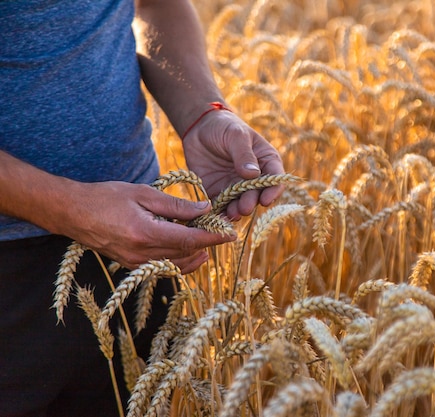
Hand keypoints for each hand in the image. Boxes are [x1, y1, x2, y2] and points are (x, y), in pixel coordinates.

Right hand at [62, 181, 234, 273]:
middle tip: (222, 231)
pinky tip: (190, 250)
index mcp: (146, 234)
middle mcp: (142, 254)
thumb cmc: (106, 197)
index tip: (231, 233)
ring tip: (210, 241)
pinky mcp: (132, 266)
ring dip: (196, 254)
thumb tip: (205, 209)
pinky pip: (164, 267)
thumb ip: (176, 205)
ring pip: (177, 264)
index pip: (190, 240)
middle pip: (186, 254)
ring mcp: (136, 264)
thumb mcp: (144, 193)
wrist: (73, 212)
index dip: (213, 238)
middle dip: (208, 244)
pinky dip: (181, 260)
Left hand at [182, 108, 284, 219]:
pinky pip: (222, 206)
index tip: (266, 200)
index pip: (275, 179)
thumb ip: (244, 154)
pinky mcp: (219, 193)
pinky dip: (220, 212)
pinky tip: (217, 216)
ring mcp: (237, 187)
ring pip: (241, 203)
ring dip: (238, 210)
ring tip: (232, 213)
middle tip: (244, 207)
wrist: (200, 128)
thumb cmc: (224, 127)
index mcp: (266, 161)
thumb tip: (253, 174)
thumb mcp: (236, 136)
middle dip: (252, 202)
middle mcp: (254, 178)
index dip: (273, 191)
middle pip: (258, 194)